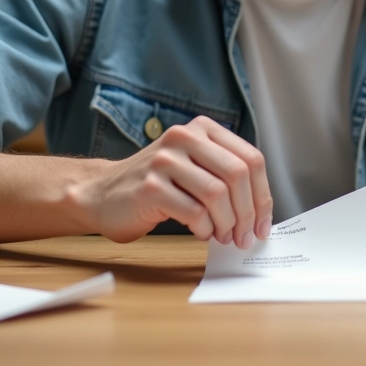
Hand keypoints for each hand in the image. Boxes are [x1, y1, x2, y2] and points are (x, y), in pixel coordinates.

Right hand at [84, 116, 273, 247]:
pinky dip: (205, 228)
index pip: (250, 158)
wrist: (102, 194)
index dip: (263, 195)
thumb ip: (225, 176)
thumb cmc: (156, 185)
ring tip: (222, 236)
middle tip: (245, 237)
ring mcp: (165, 160)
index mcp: (202, 129)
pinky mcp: (150, 187)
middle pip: (238, 174)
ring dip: (227, 224)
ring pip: (217, 194)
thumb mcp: (194, 166)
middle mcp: (184, 137)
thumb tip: (261, 211)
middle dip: (249, 213)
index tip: (263, 223)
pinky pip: (194, 212)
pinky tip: (201, 232)